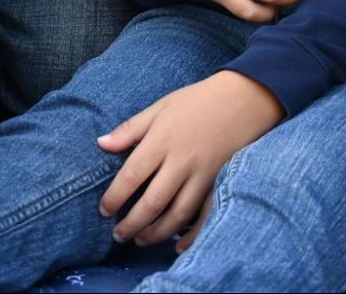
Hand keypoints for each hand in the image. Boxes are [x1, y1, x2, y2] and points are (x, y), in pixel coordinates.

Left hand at [98, 71, 284, 245]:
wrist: (244, 98)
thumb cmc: (197, 101)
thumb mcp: (160, 107)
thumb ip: (130, 129)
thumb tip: (100, 144)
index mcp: (162, 141)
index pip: (132, 176)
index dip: (114, 198)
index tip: (103, 211)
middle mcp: (182, 161)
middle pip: (153, 202)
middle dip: (132, 224)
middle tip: (118, 235)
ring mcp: (204, 175)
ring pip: (177, 214)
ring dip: (156, 233)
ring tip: (140, 240)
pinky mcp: (220, 183)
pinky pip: (205, 216)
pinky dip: (192, 236)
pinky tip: (177, 247)